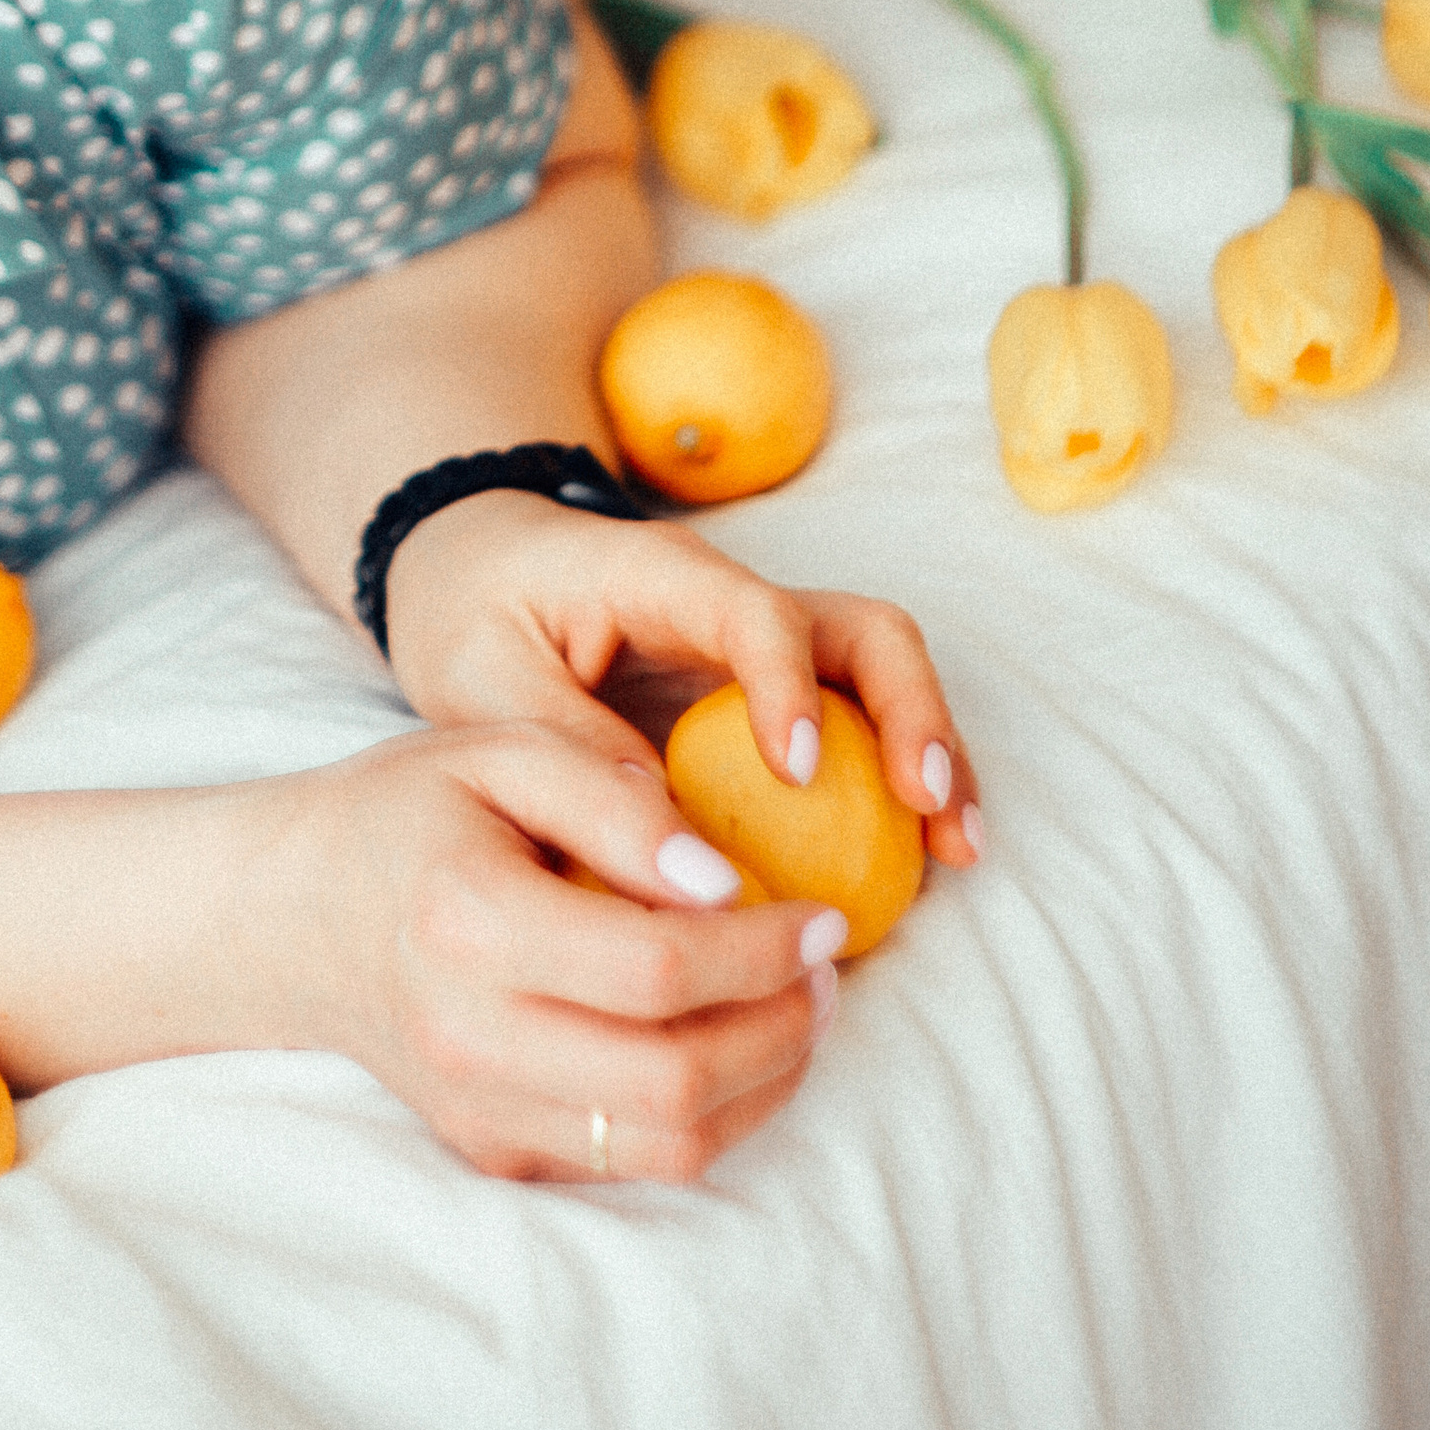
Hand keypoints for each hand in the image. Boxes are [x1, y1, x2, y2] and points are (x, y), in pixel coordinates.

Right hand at [258, 716, 843, 1181]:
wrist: (292, 916)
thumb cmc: (408, 813)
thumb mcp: (500, 753)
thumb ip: (615, 798)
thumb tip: (725, 880)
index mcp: (469, 921)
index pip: (657, 969)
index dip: (764, 950)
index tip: (822, 915)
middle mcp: (468, 1034)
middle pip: (675, 1080)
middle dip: (782, 1031)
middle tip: (825, 972)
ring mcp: (478, 1109)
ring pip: (667, 1147)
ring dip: (761, 1089)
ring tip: (793, 1014)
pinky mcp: (490, 1151)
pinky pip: (628, 1165)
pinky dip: (705, 1119)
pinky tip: (725, 1047)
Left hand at [380, 491, 983, 879]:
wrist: (472, 570)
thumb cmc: (472, 613)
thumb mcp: (479, 676)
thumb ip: (562, 740)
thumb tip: (665, 831)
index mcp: (658, 576)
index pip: (753, 613)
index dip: (786, 686)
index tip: (798, 771)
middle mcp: (732, 600)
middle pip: (860, 629)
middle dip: (911, 713)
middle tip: (928, 808)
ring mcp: (765, 644)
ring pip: (879, 676)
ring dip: (930, 754)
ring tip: (957, 849)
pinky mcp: (772, 693)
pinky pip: (859, 724)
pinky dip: (900, 784)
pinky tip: (923, 858)